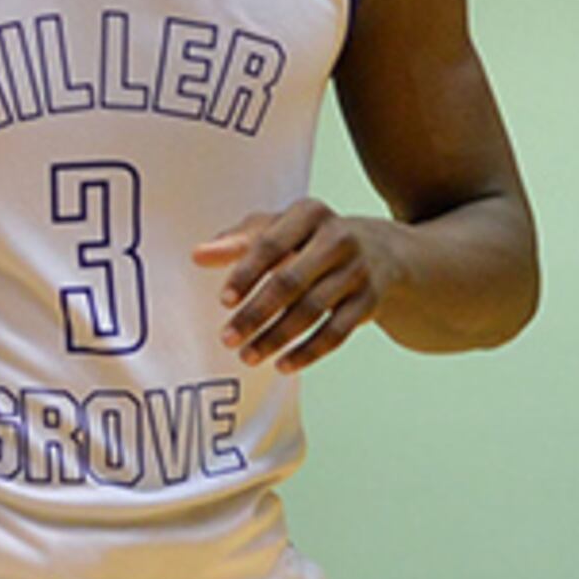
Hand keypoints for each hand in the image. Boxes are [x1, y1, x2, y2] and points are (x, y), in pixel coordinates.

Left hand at [195, 201, 392, 372]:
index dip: (246, 273)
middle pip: (291, 281)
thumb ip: (236, 241)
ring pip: (313, 310)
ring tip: (247, 356)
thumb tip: (198, 255)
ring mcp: (358, 271)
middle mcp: (339, 238)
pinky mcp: (369, 301)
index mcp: (310, 213)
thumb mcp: (276, 229)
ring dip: (276, 337)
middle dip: (256, 313)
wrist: (380, 251)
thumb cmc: (308, 239)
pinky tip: (283, 365)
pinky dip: (309, 352)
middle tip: (227, 339)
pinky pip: (337, 332)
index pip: (271, 244)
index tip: (223, 301)